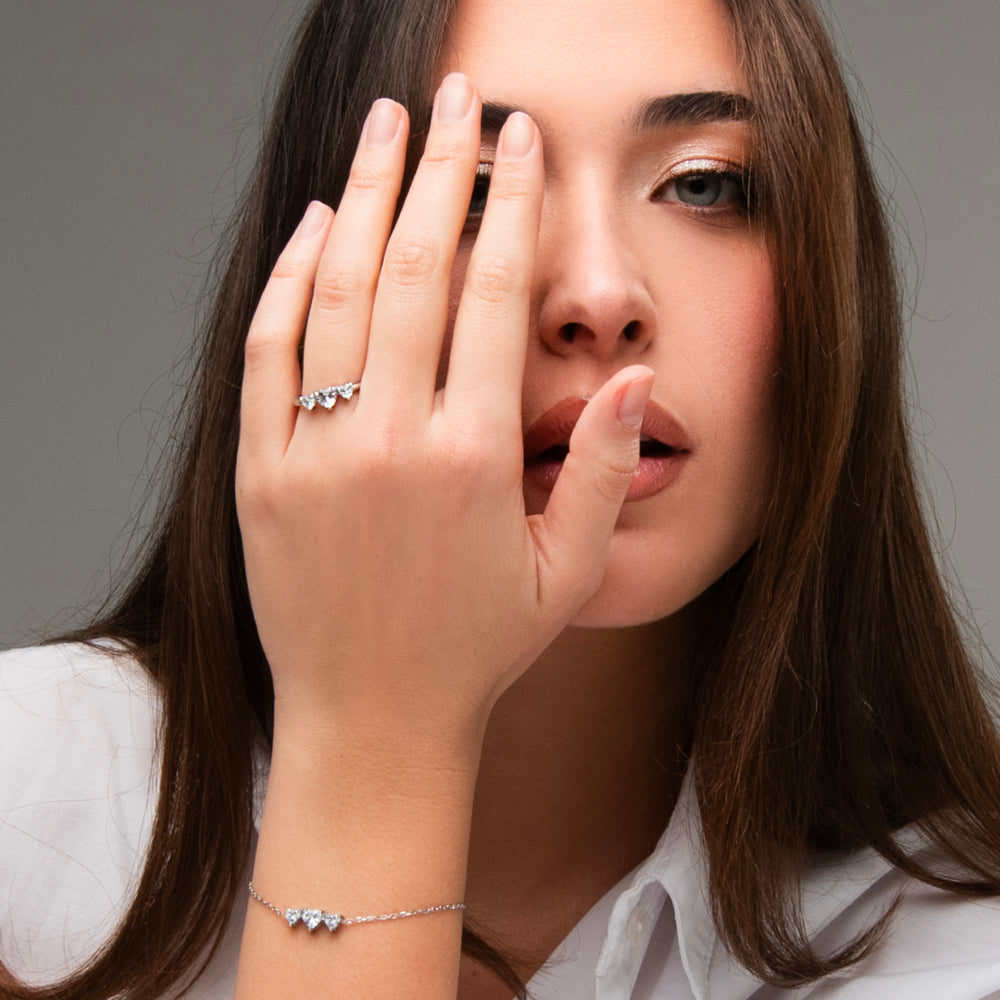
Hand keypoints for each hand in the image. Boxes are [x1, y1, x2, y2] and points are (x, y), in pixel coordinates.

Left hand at [235, 73, 651, 744]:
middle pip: (418, 265)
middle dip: (441, 167)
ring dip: (365, 195)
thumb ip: (599, 468)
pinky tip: (316, 222)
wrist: (372, 718)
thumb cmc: (475, 649)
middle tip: (458, 96)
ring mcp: (315, 453)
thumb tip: (630, 373)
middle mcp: (391, 441)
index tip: (518, 140)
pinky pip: (268, 348)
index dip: (510, 202)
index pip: (495, 291)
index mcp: (474, 458)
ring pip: (338, 288)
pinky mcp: (261, 472)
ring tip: (387, 124)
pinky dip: (289, 276)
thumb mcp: (567, 572)